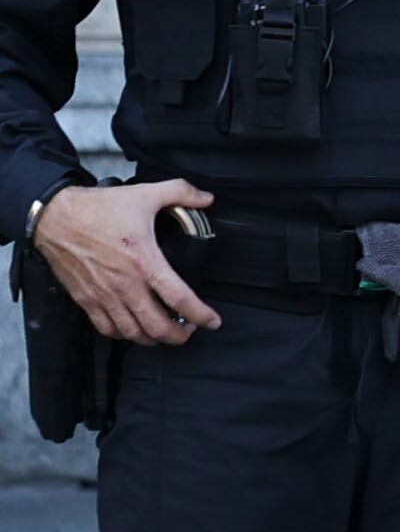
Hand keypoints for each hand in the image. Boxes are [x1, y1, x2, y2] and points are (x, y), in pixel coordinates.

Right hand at [34, 180, 217, 345]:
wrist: (54, 217)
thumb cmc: (97, 208)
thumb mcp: (145, 193)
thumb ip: (181, 192)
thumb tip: (207, 198)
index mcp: (144, 261)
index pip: (180, 299)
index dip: (201, 315)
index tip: (213, 321)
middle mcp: (125, 284)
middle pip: (156, 326)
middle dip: (179, 336)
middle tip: (189, 331)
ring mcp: (103, 295)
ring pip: (132, 333)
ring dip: (152, 339)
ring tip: (164, 332)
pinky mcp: (85, 299)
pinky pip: (106, 328)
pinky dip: (123, 335)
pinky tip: (133, 329)